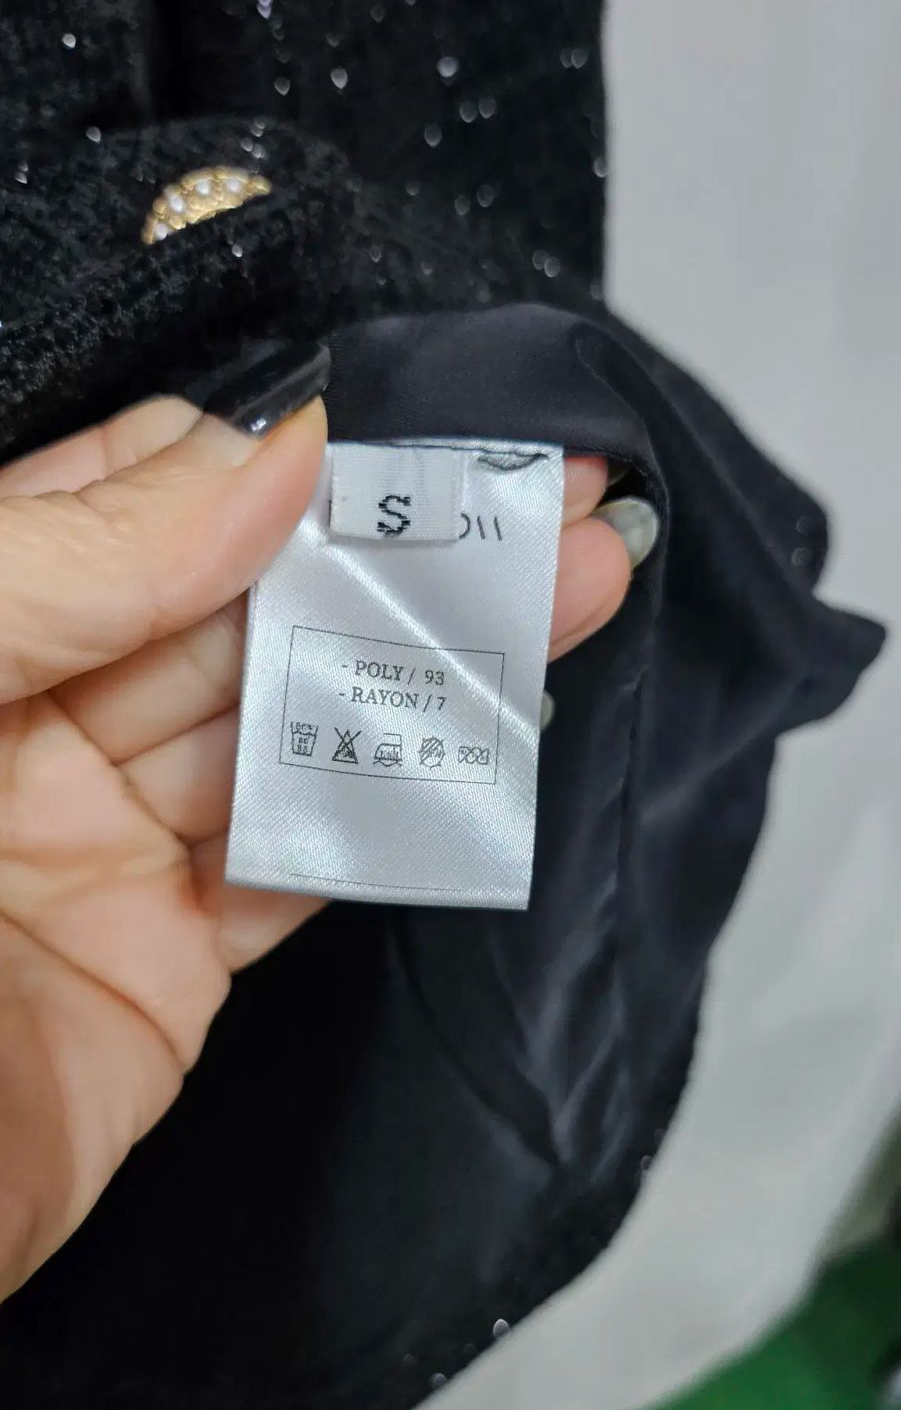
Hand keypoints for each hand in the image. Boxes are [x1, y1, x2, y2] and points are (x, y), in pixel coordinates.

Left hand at [0, 395, 634, 1300]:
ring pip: (286, 730)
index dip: (267, 468)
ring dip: (425, 668)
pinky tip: (491, 741)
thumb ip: (75, 556)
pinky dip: (394, 812)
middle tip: (547, 502)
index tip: (401, 444)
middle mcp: (25, 722)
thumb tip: (270, 458)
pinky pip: (295, 870)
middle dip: (391, 553)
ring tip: (567, 588)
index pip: (133, 505)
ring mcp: (99, 845)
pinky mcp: (163, 966)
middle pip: (237, 613)